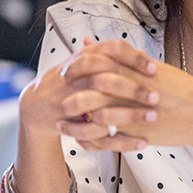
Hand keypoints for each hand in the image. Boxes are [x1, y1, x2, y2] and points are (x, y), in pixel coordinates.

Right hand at [19, 39, 156, 142]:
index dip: (133, 59)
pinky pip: (100, 137)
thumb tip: (144, 54)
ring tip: (151, 118)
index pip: (111, 51)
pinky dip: (122, 141)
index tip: (152, 69)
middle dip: (134, 90)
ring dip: (130, 116)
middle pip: (107, 81)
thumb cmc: (69, 80)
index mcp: (83, 59)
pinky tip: (141, 141)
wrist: (37, 104)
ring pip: (102, 111)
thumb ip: (113, 58)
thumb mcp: (86, 62)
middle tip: (156, 97)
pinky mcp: (72, 127)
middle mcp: (76, 79)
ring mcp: (71, 104)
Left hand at [57, 39, 192, 151]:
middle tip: (58, 101)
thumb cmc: (177, 88)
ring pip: (94, 116)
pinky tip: (81, 141)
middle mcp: (132, 87)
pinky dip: (90, 141)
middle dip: (70, 95)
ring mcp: (134, 110)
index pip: (96, 61)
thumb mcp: (148, 67)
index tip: (66, 72)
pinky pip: (106, 139)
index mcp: (133, 68)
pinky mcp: (137, 132)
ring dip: (74, 122)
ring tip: (61, 126)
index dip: (76, 67)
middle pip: (90, 88)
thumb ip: (116, 56)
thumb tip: (88, 43)